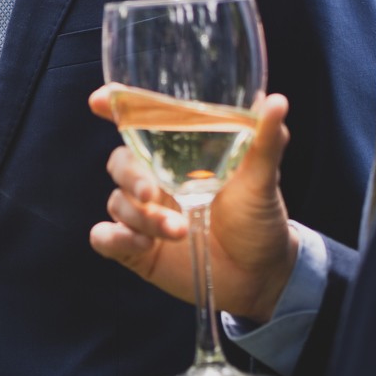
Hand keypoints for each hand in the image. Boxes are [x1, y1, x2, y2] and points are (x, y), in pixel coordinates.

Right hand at [87, 87, 300, 323]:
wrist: (261, 274)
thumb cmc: (259, 217)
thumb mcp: (263, 178)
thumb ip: (265, 141)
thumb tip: (277, 101)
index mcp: (178, 155)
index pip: (138, 125)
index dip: (115, 108)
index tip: (99, 101)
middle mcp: (155, 181)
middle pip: (120, 163)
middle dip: (131, 177)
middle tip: (153, 194)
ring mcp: (143, 215)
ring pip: (117, 203)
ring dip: (142, 217)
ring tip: (179, 230)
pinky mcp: (136, 249)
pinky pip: (104, 238)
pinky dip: (115, 238)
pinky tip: (142, 244)